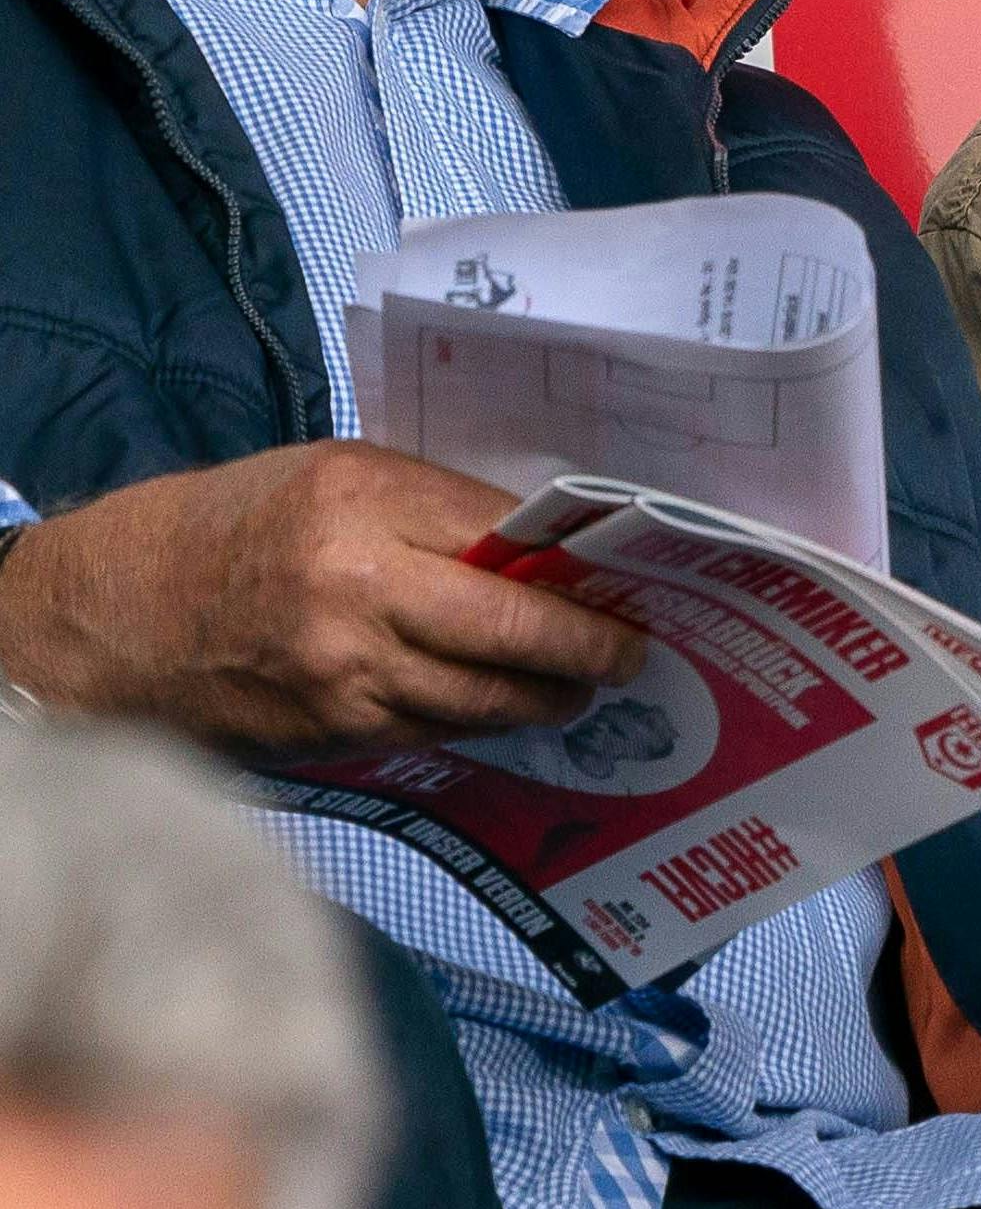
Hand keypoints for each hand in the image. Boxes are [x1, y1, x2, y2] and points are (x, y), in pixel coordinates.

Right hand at [0, 443, 641, 758]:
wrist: (123, 613)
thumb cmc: (237, 524)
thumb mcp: (335, 476)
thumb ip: (431, 506)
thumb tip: (536, 544)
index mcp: (361, 501)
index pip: (502, 535)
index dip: (572, 565)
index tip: (625, 576)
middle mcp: (357, 590)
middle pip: (508, 631)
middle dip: (585, 649)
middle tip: (630, 653)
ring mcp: (344, 673)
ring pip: (481, 698)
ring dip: (545, 698)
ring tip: (581, 687)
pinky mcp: (333, 733)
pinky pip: (436, 730)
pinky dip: (482, 720)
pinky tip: (510, 708)